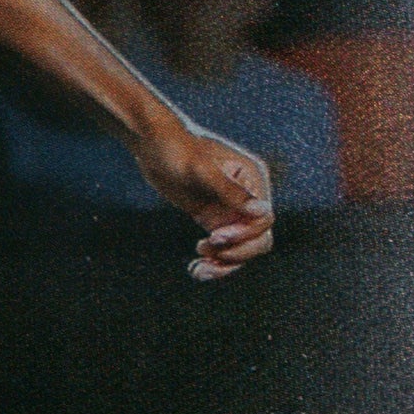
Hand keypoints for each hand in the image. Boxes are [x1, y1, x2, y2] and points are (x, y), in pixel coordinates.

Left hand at [129, 114, 274, 279]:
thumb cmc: (177, 148)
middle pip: (258, 239)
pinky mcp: (214, 218)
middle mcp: (247, 196)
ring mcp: (231, 209)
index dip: (243, 234)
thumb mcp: (201, 169)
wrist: (151, 143)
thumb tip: (262, 212)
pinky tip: (195, 268)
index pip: (263, 220)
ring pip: (242, 249)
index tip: (215, 236)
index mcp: (252, 178)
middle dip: (235, 252)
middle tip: (205, 251)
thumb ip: (231, 191)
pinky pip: (223, 247)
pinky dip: (214, 260)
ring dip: (225, 264)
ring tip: (199, 270)